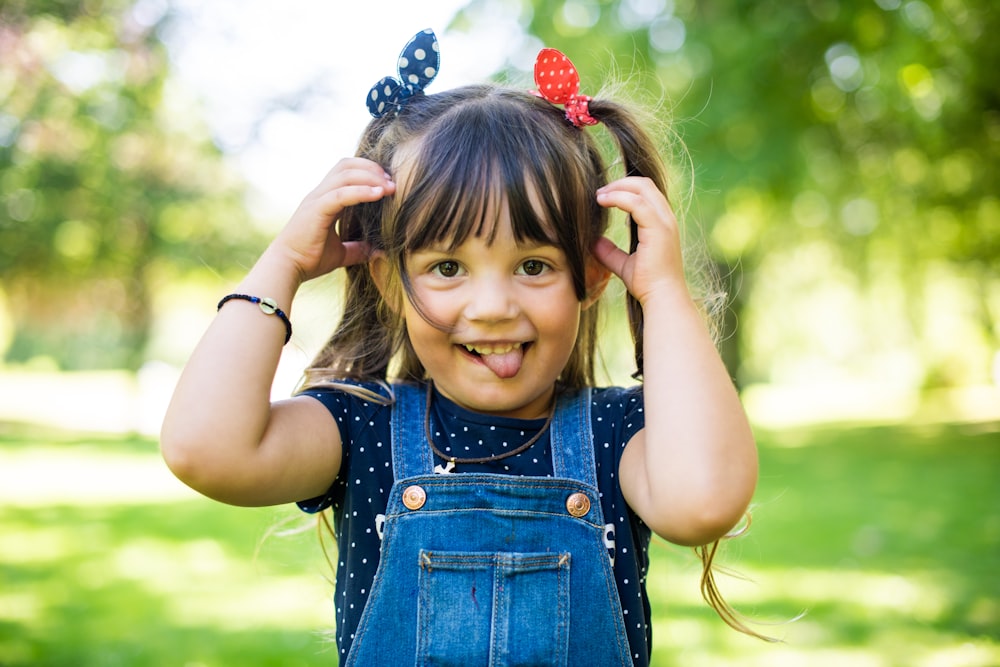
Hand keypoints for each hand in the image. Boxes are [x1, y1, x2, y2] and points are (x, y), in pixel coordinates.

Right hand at [271, 158, 395, 281]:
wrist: (287, 267)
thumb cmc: (309, 259)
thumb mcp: (341, 253)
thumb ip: (358, 249)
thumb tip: (380, 253)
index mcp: (324, 199)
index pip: (346, 172)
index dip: (368, 171)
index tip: (388, 184)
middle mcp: (319, 194)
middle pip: (346, 165)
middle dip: (371, 168)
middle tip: (392, 182)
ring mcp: (316, 199)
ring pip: (345, 175)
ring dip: (371, 177)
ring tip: (390, 187)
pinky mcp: (316, 209)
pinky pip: (342, 194)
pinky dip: (362, 191)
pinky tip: (379, 194)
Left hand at [592, 177, 685, 303]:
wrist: (662, 298)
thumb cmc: (647, 284)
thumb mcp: (624, 265)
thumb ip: (610, 252)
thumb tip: (593, 242)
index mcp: (661, 223)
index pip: (646, 193)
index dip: (625, 188)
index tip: (603, 196)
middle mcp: (666, 219)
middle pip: (645, 184)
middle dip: (620, 183)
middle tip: (599, 192)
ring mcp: (664, 222)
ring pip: (642, 188)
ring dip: (617, 187)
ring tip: (598, 195)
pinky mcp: (658, 229)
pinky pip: (636, 203)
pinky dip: (618, 197)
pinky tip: (602, 201)